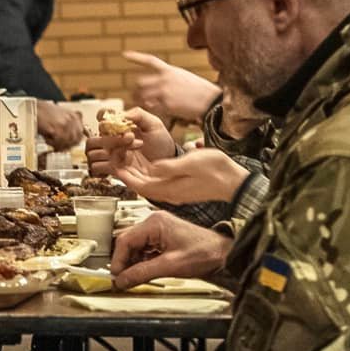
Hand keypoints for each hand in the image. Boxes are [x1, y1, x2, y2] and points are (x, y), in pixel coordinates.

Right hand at [36, 102, 83, 151]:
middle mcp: (72, 120)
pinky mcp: (56, 129)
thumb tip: (77, 137)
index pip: (80, 135)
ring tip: (50, 141)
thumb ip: (71, 124)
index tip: (66, 145)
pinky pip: (58, 142)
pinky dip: (51, 143)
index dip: (73, 142)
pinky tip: (46, 139)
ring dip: (58, 144)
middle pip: (75, 140)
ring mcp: (65, 124)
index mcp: (74, 116)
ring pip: (67, 142)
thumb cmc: (45, 113)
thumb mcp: (62, 116)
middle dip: (66, 145)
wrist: (33, 108)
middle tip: (57, 145)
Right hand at [85, 106, 176, 180]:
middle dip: (110, 137)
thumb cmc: (160, 142)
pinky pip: (97, 167)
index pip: (101, 117)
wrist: (167, 162)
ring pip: (93, 153)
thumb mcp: (154, 124)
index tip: (112, 120)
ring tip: (130, 152)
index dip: (102, 117)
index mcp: (119, 126)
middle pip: (93, 139)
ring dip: (111, 150)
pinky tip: (125, 162)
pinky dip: (108, 164)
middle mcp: (111, 140)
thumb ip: (138, 114)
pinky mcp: (113, 169)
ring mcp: (110, 155)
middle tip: (130, 137)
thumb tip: (121, 115)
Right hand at [110, 211, 231, 288]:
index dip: (118, 260)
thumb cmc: (204, 253)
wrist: (224, 253)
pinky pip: (145, 250)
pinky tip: (145, 272)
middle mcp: (154, 223)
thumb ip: (142, 273)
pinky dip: (142, 262)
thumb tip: (122, 280)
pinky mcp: (163, 238)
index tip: (117, 276)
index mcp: (154, 223)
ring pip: (135, 247)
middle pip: (128, 243)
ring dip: (133, 263)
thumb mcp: (170, 266)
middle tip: (123, 279)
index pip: (125, 240)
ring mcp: (158, 229)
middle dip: (125, 262)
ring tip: (135, 277)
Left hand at [116, 148, 249, 205]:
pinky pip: (157, 182)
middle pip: (140, 185)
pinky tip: (147, 163)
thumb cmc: (217, 171)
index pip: (138, 184)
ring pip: (148, 184)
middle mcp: (168, 193)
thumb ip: (170, 167)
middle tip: (117, 157)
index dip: (124, 174)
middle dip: (126, 173)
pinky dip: (148, 173)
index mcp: (168, 188)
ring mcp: (174, 192)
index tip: (114, 163)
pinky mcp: (180, 188)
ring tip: (128, 158)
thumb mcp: (192, 163)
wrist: (235, 181)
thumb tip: (152, 167)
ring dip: (136, 172)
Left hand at [124, 51, 218, 122]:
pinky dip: (150, 109)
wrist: (210, 100)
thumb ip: (171, 78)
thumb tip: (162, 82)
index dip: (136, 57)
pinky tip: (153, 110)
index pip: (150, 61)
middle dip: (137, 89)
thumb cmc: (201, 90)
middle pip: (140, 82)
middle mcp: (165, 79)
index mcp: (170, 70)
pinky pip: (151, 107)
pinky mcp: (166, 105)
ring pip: (142, 96)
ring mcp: (164, 92)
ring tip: (140, 103)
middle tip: (135, 95)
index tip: (124, 55)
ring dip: (139, 100)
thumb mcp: (185, 77)